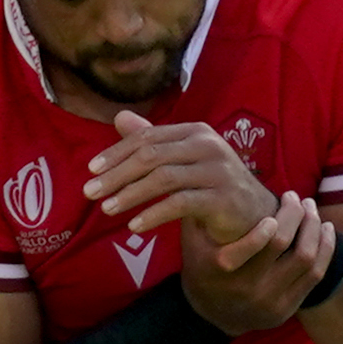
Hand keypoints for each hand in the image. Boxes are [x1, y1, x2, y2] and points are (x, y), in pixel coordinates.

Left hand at [82, 111, 273, 247]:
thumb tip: (119, 117)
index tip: (90, 170)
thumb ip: (152, 142)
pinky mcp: (223, 198)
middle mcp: (209, 145)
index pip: (147, 137)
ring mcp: (218, 171)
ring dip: (130, 194)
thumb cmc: (210, 186)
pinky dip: (154, 214)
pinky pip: (180, 203)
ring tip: (107, 209)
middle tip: (89, 192)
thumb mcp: (181, 161)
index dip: (116, 153)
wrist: (252, 215)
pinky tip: (135, 226)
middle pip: (151, 155)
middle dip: (116, 174)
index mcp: (196, 132)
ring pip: (163, 178)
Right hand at [181, 189, 335, 334]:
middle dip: (295, 214)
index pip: (251, 244)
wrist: (212, 315)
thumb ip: (199, 212)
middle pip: (282, 244)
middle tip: (295, 197)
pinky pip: (315, 275)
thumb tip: (208, 175)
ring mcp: (268, 301)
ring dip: (313, 228)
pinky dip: (325, 249)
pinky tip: (325, 229)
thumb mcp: (192, 242)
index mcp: (220, 269)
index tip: (277, 203)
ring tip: (311, 209)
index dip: (270, 221)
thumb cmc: (203, 267)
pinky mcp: (286, 309)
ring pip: (305, 259)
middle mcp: (246, 288)